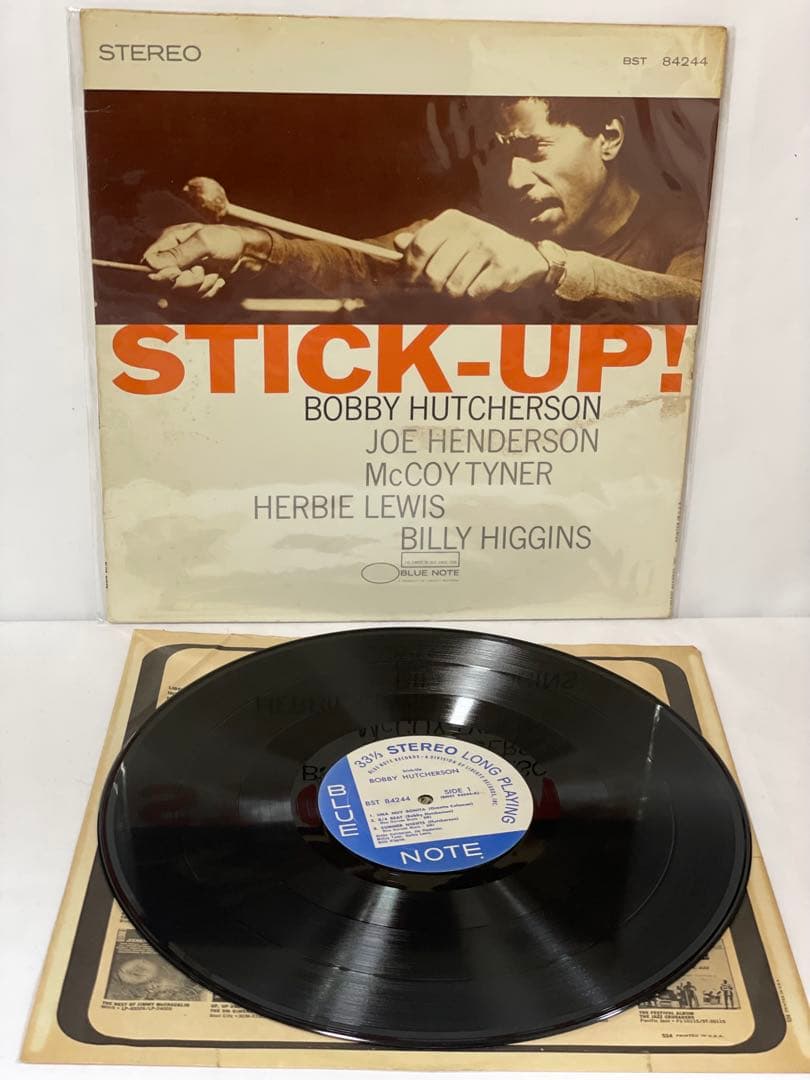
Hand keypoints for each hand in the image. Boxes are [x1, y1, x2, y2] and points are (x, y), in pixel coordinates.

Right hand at [142, 223, 251, 297]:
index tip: (177, 273)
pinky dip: (209, 291)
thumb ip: (178, 254)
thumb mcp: (203, 242)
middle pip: (165, 281)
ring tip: (214, 273)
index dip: (161, 272)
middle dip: (187, 280)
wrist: (251, 253)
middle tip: (202, 271)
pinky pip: (195, 296)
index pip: (150, 261)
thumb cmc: (229, 240)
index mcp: (172, 240)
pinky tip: (218, 279)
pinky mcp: (198, 283)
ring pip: (182, 292)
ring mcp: (187, 270)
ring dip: (201, 286)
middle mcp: (176, 257)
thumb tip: (152, 263)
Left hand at [394, 209, 549, 299]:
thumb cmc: (480, 250)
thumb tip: (398, 243)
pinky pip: (474, 292)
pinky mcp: (503, 266)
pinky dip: (475, 297)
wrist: (525, 255)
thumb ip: (425, 243)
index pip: (419, 247)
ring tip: (465, 287)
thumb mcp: (452, 240)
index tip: (410, 284)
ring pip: (454, 287)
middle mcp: (469, 229)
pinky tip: (482, 287)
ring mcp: (488, 246)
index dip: (410, 271)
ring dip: (456, 295)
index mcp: (452, 220)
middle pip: (434, 273)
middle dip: (433, 290)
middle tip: (440, 291)